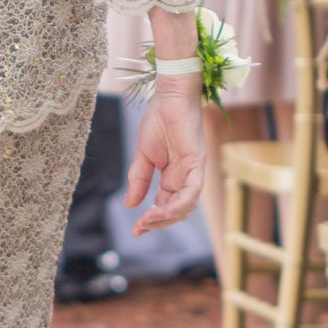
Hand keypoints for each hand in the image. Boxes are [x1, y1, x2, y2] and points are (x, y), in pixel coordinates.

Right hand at [123, 81, 204, 233]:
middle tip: (140, 227)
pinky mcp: (197, 162)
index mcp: (174, 177)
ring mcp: (194, 171)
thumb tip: (130, 204)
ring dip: (167, 217)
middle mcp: (186, 178)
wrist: (169, 96)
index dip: (152, 220)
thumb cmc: (159, 121)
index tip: (135, 230)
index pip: (166, 206)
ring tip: (147, 220)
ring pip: (186, 205)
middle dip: (158, 222)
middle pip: (178, 211)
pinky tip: (160, 209)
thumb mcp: (144, 156)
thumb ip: (139, 180)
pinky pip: (192, 191)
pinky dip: (178, 203)